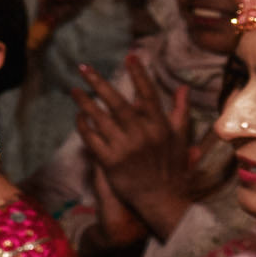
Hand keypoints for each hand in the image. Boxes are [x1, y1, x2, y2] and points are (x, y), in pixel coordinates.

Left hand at [74, 56, 194, 240]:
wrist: (162, 200)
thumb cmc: (172, 169)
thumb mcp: (181, 139)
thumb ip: (180, 112)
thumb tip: (182, 88)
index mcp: (161, 126)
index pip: (148, 94)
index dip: (139, 74)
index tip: (130, 55)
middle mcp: (143, 134)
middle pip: (118, 102)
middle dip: (99, 83)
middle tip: (83, 67)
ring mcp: (126, 148)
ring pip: (101, 118)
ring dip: (84, 102)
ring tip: (73, 88)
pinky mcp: (111, 162)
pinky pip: (92, 138)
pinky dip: (83, 126)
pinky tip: (77, 117)